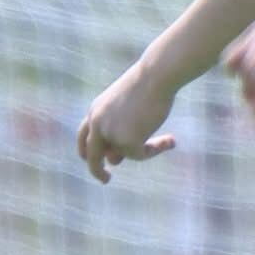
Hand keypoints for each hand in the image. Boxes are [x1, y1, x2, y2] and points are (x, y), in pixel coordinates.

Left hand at [76, 64, 176, 183]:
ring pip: (121, 155)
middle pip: (91, 155)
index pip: (83, 136)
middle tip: (106, 180)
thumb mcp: (131, 103)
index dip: (87, 151)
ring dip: (141, 152)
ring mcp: (109, 133)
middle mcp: (97, 123)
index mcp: (95, 110)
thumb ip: (121, 126)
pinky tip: (170, 140)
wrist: (158, 74)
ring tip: (163, 140)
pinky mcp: (126, 141)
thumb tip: (118, 156)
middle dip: (97, 170)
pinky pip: (139, 156)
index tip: (92, 161)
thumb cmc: (151, 82)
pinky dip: (155, 150)